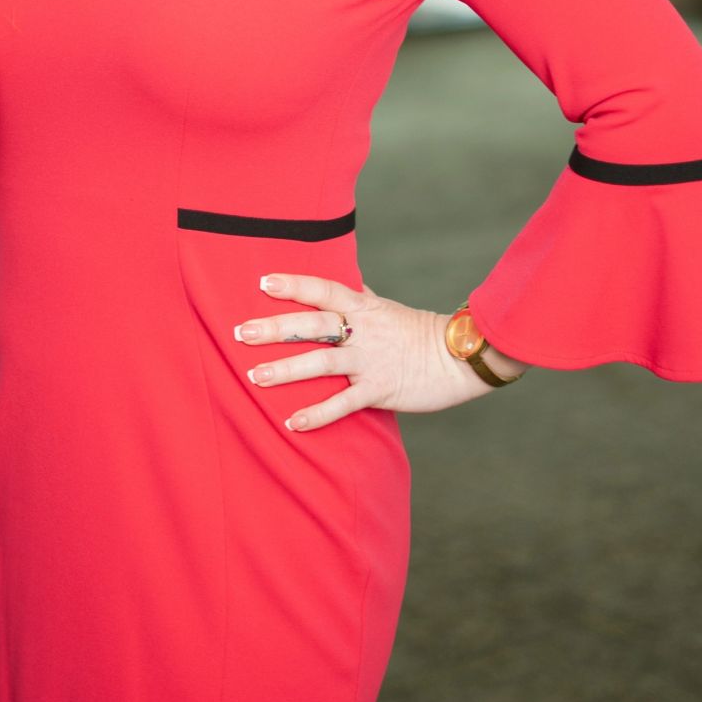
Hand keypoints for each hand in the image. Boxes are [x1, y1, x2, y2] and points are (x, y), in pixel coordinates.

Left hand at [234, 272, 497, 432]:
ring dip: (286, 370)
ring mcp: (370, 361)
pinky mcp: (379, 390)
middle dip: (276, 328)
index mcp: (364, 307)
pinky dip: (318, 414)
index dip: (294, 284)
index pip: (324, 290)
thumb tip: (345, 279)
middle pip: (313, 324)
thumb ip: (361, 297)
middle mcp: (363, 331)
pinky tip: (293, 423)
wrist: (460, 358)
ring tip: (254, 377)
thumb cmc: (420, 332)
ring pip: (321, 362)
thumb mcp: (387, 308)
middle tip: (241, 333)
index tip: (263, 282)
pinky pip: (344, 403)